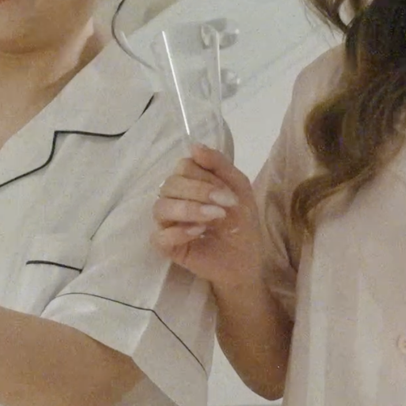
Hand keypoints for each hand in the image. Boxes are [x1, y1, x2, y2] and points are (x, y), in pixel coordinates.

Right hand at [150, 146, 264, 290]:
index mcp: (189, 183)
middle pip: (170, 184)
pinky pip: (159, 236)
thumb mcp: (238, 187)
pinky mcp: (166, 246)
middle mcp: (173, 199)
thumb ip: (219, 164)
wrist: (246, 259)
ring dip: (189, 209)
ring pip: (160, 207)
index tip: (227, 192)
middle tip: (225, 205)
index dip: (203, 176)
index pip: (183, 167)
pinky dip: (178, 231)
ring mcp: (167, 223)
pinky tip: (199, 232)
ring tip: (214, 217)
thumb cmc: (241, 222)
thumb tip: (194, 146)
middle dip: (199, 191)